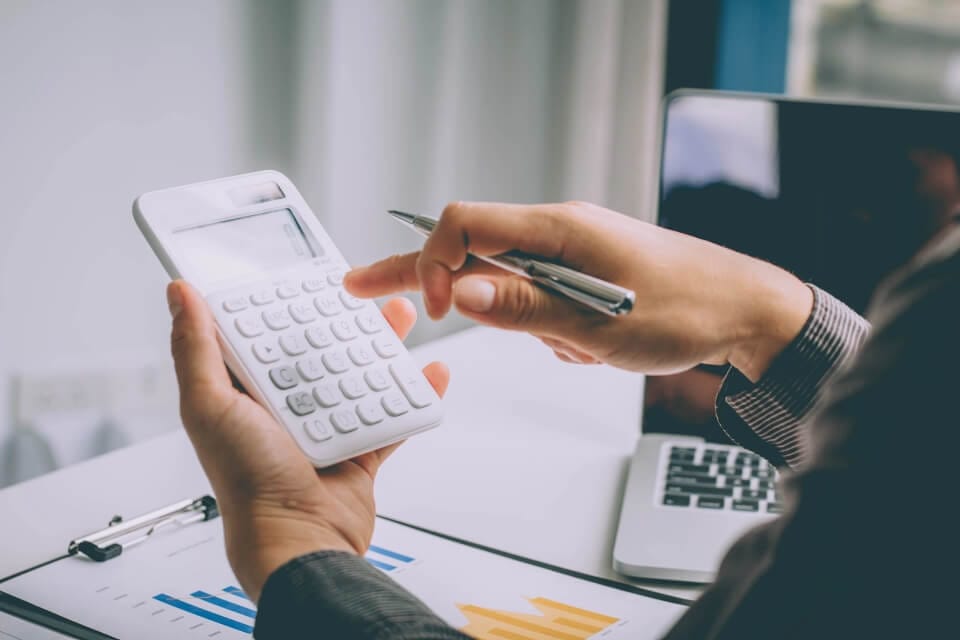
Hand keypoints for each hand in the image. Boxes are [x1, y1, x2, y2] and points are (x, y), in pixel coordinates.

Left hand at [166, 280, 448, 602]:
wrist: (302, 542)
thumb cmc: (249, 483)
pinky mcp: (360, 449)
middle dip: (343, 319)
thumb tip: (178, 295)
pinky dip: (414, 394)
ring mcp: (326, 428)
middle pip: (320, 349)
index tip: (305, 275)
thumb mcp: (210, 407)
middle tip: (363, 292)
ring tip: (400, 318)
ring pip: (359, 375)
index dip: (284, 304)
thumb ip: (196, 350)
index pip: (266, 335)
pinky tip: (428, 373)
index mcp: (247, 393)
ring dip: (383, 346)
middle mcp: (286, 407)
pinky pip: (392, 415)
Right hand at [346, 201, 812, 380]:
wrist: (744, 311)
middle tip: (364, 284)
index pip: (466, 223)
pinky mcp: (581, 275)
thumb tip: (458, 292)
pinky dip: (551, 330)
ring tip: (581, 347)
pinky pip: (540, 299)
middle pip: (472, 245)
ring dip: (522, 322)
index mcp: (558, 228)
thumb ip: (522, 307)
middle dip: (420, 271)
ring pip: (508, 281)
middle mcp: (559, 232)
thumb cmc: (686, 309)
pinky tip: (592, 347)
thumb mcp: (596, 323)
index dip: (434, 263)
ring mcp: (570, 253)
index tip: (433, 312)